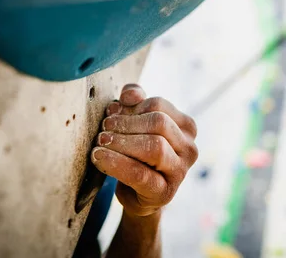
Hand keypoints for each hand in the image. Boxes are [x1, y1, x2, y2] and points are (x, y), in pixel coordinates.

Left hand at [91, 84, 197, 217]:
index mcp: (185, 126)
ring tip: (99, 142)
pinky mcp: (164, 193)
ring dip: (121, 142)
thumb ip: (135, 100)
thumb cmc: (137, 149)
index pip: (158, 105)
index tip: (110, 112)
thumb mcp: (137, 120)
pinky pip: (139, 174)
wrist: (136, 192)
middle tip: (103, 129)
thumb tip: (129, 95)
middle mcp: (189, 148)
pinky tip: (98, 157)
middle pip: (158, 123)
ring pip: (154, 148)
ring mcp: (180, 172)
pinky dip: (116, 163)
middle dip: (126, 124)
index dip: (131, 106)